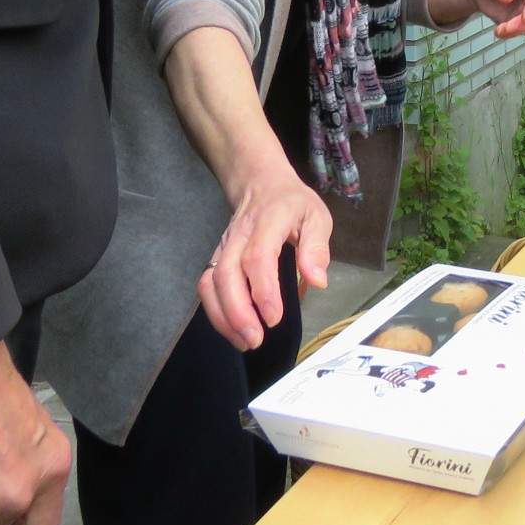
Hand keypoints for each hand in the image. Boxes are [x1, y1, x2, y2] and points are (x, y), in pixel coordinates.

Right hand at [200, 165, 333, 350]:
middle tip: (256, 339)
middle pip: (227, 274)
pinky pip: (206, 287)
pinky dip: (216, 312)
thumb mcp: (316, 216)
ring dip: (223, 316)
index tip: (274, 317)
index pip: (258, 256)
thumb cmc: (291, 203)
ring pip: (210, 282)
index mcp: (268, 221)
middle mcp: (239, 235)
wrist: (260, 183)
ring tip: (245, 342)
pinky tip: (234, 331)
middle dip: (238, 311)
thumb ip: (317, 247)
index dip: (263, 289)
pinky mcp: (216, 258)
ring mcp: (223, 247)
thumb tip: (317, 281)